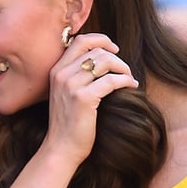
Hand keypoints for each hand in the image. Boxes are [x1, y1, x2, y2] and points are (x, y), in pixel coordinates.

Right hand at [41, 33, 137, 164]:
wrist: (61, 148)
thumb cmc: (68, 123)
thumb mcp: (66, 94)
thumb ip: (76, 75)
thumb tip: (102, 59)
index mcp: (56, 70)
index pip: (80, 40)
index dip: (101, 40)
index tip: (114, 50)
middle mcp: (61, 74)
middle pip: (96, 50)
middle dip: (116, 58)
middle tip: (125, 71)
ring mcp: (71, 86)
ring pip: (105, 62)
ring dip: (123, 68)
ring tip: (129, 79)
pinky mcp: (83, 98)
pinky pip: (111, 80)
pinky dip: (125, 81)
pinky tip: (131, 86)